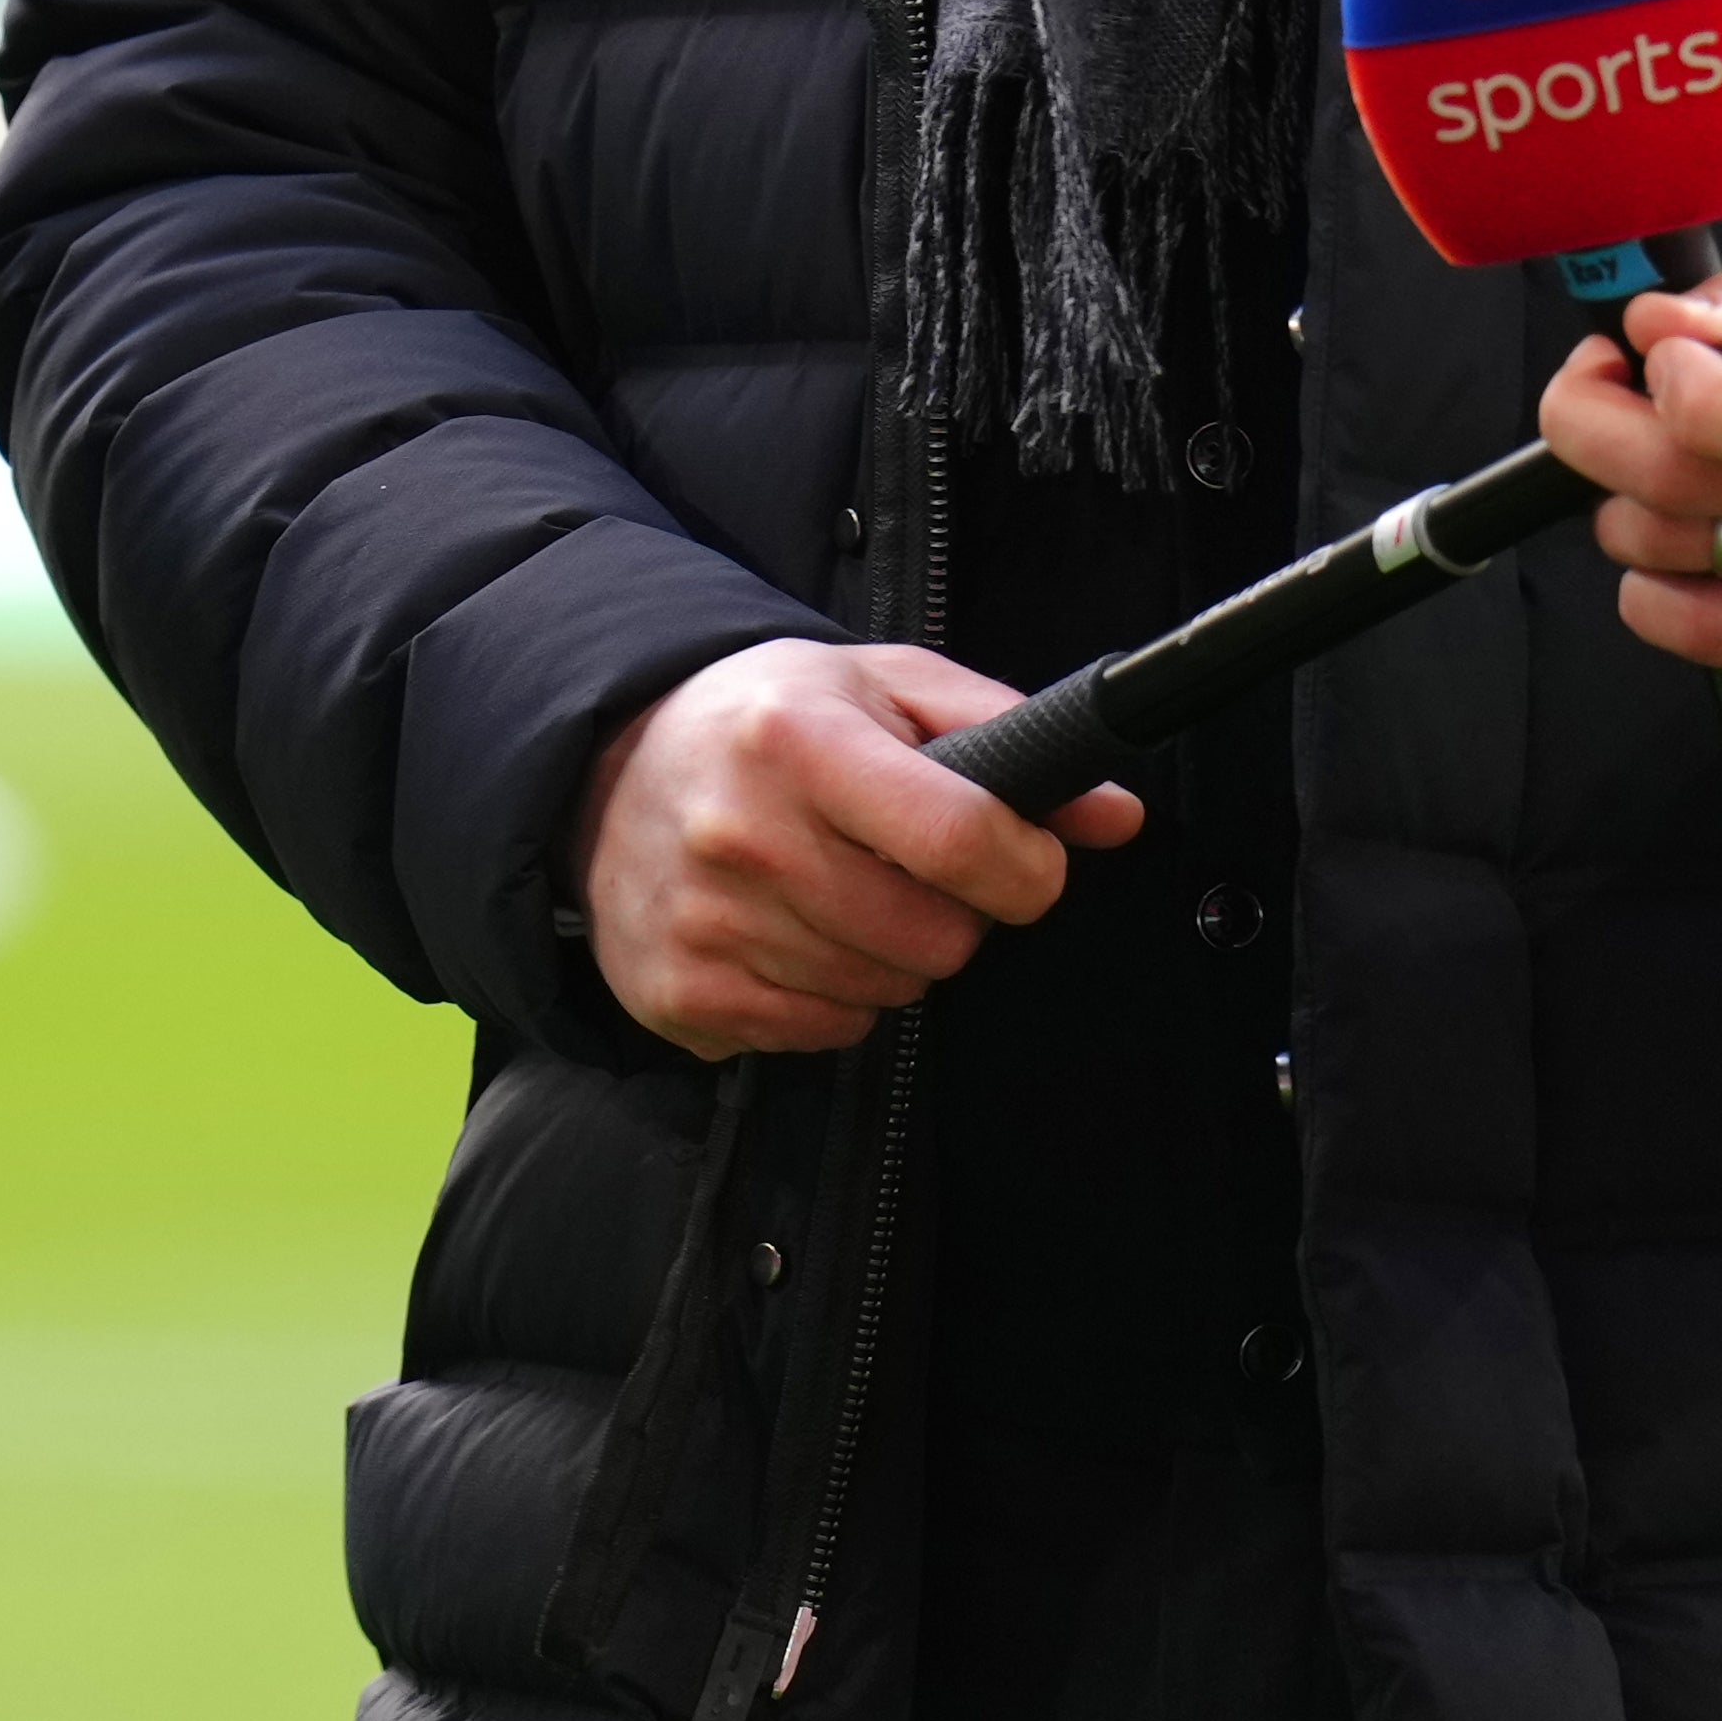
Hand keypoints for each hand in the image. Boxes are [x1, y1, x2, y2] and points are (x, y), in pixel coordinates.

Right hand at [574, 638, 1140, 1058]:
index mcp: (797, 741)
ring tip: (837, 891)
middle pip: (934, 941)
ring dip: (888, 956)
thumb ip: (1003, 734)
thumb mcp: (881, 686)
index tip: (1026, 863)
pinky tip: (790, 933)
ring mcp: (706, 926)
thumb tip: (1116, 814)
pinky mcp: (682, 995)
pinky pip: (823, 1033)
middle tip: (906, 870)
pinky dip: (829, 997)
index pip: (961, 840)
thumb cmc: (766, 721)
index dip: (1026, 868)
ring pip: (884, 995)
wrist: (605, 767)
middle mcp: (743, 836)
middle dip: (953, 916)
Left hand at [1543, 254, 1721, 710]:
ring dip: (1623, 507)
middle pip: (1670, 484)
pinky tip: (1683, 550)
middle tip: (1600, 400)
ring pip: (1663, 557)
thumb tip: (1656, 323)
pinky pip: (1698, 636)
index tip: (1651, 356)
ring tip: (1660, 472)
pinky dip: (1655, 592)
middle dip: (1593, 429)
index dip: (1664, 382)